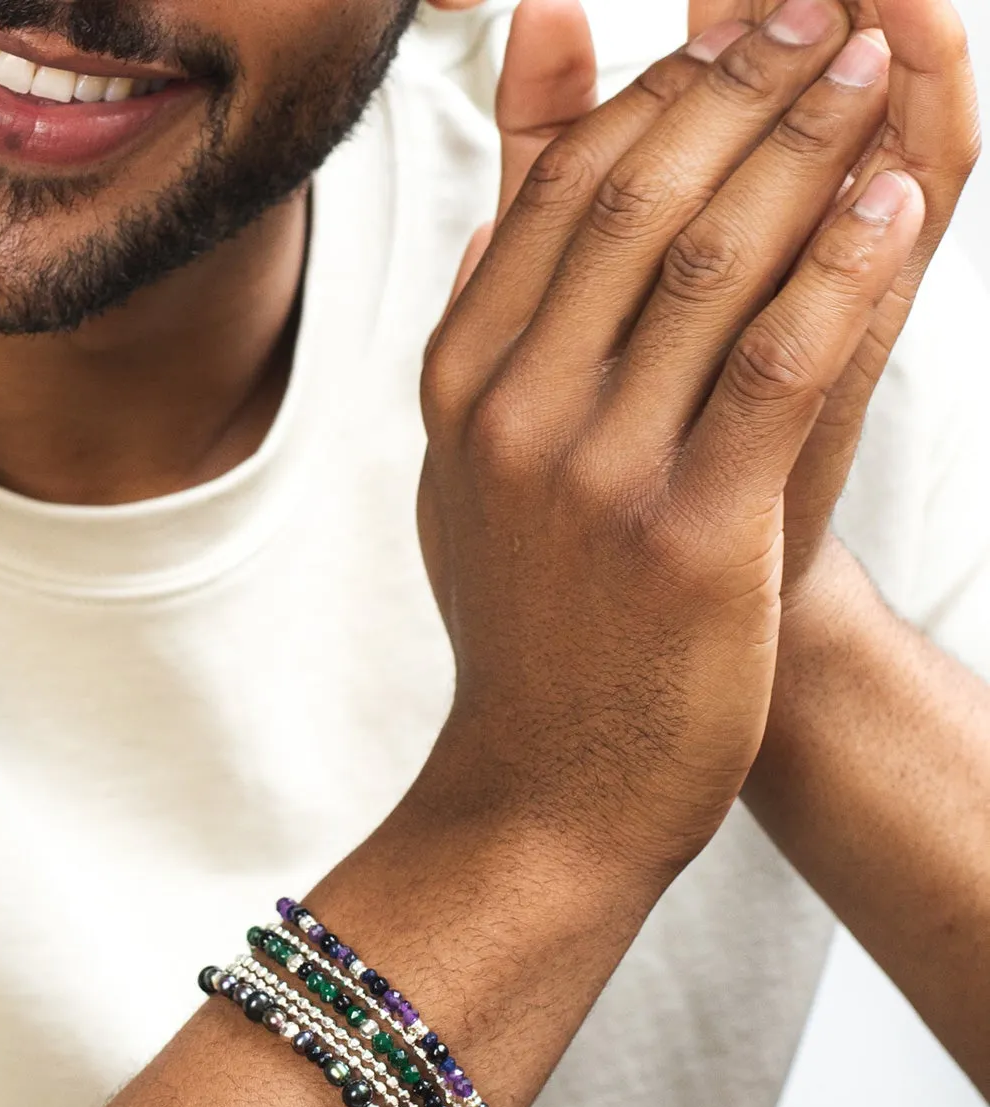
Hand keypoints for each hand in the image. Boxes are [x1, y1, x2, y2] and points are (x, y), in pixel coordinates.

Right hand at [414, 2, 924, 880]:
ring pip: (712, 260)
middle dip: (741, 82)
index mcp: (459, 387)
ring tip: (871, 68)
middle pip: (636, 197)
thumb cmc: (528, 626)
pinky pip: (780, 363)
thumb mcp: (470, 473)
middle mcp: (511, 415)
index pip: (558, 191)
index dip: (657, 90)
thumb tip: (493, 211)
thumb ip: (484, 337)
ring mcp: (593, 473)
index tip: (734, 34)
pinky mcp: (689, 533)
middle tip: (819, 10)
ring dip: (806, 147)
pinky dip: (843, 269)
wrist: (548, 783)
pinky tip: (893, 203)